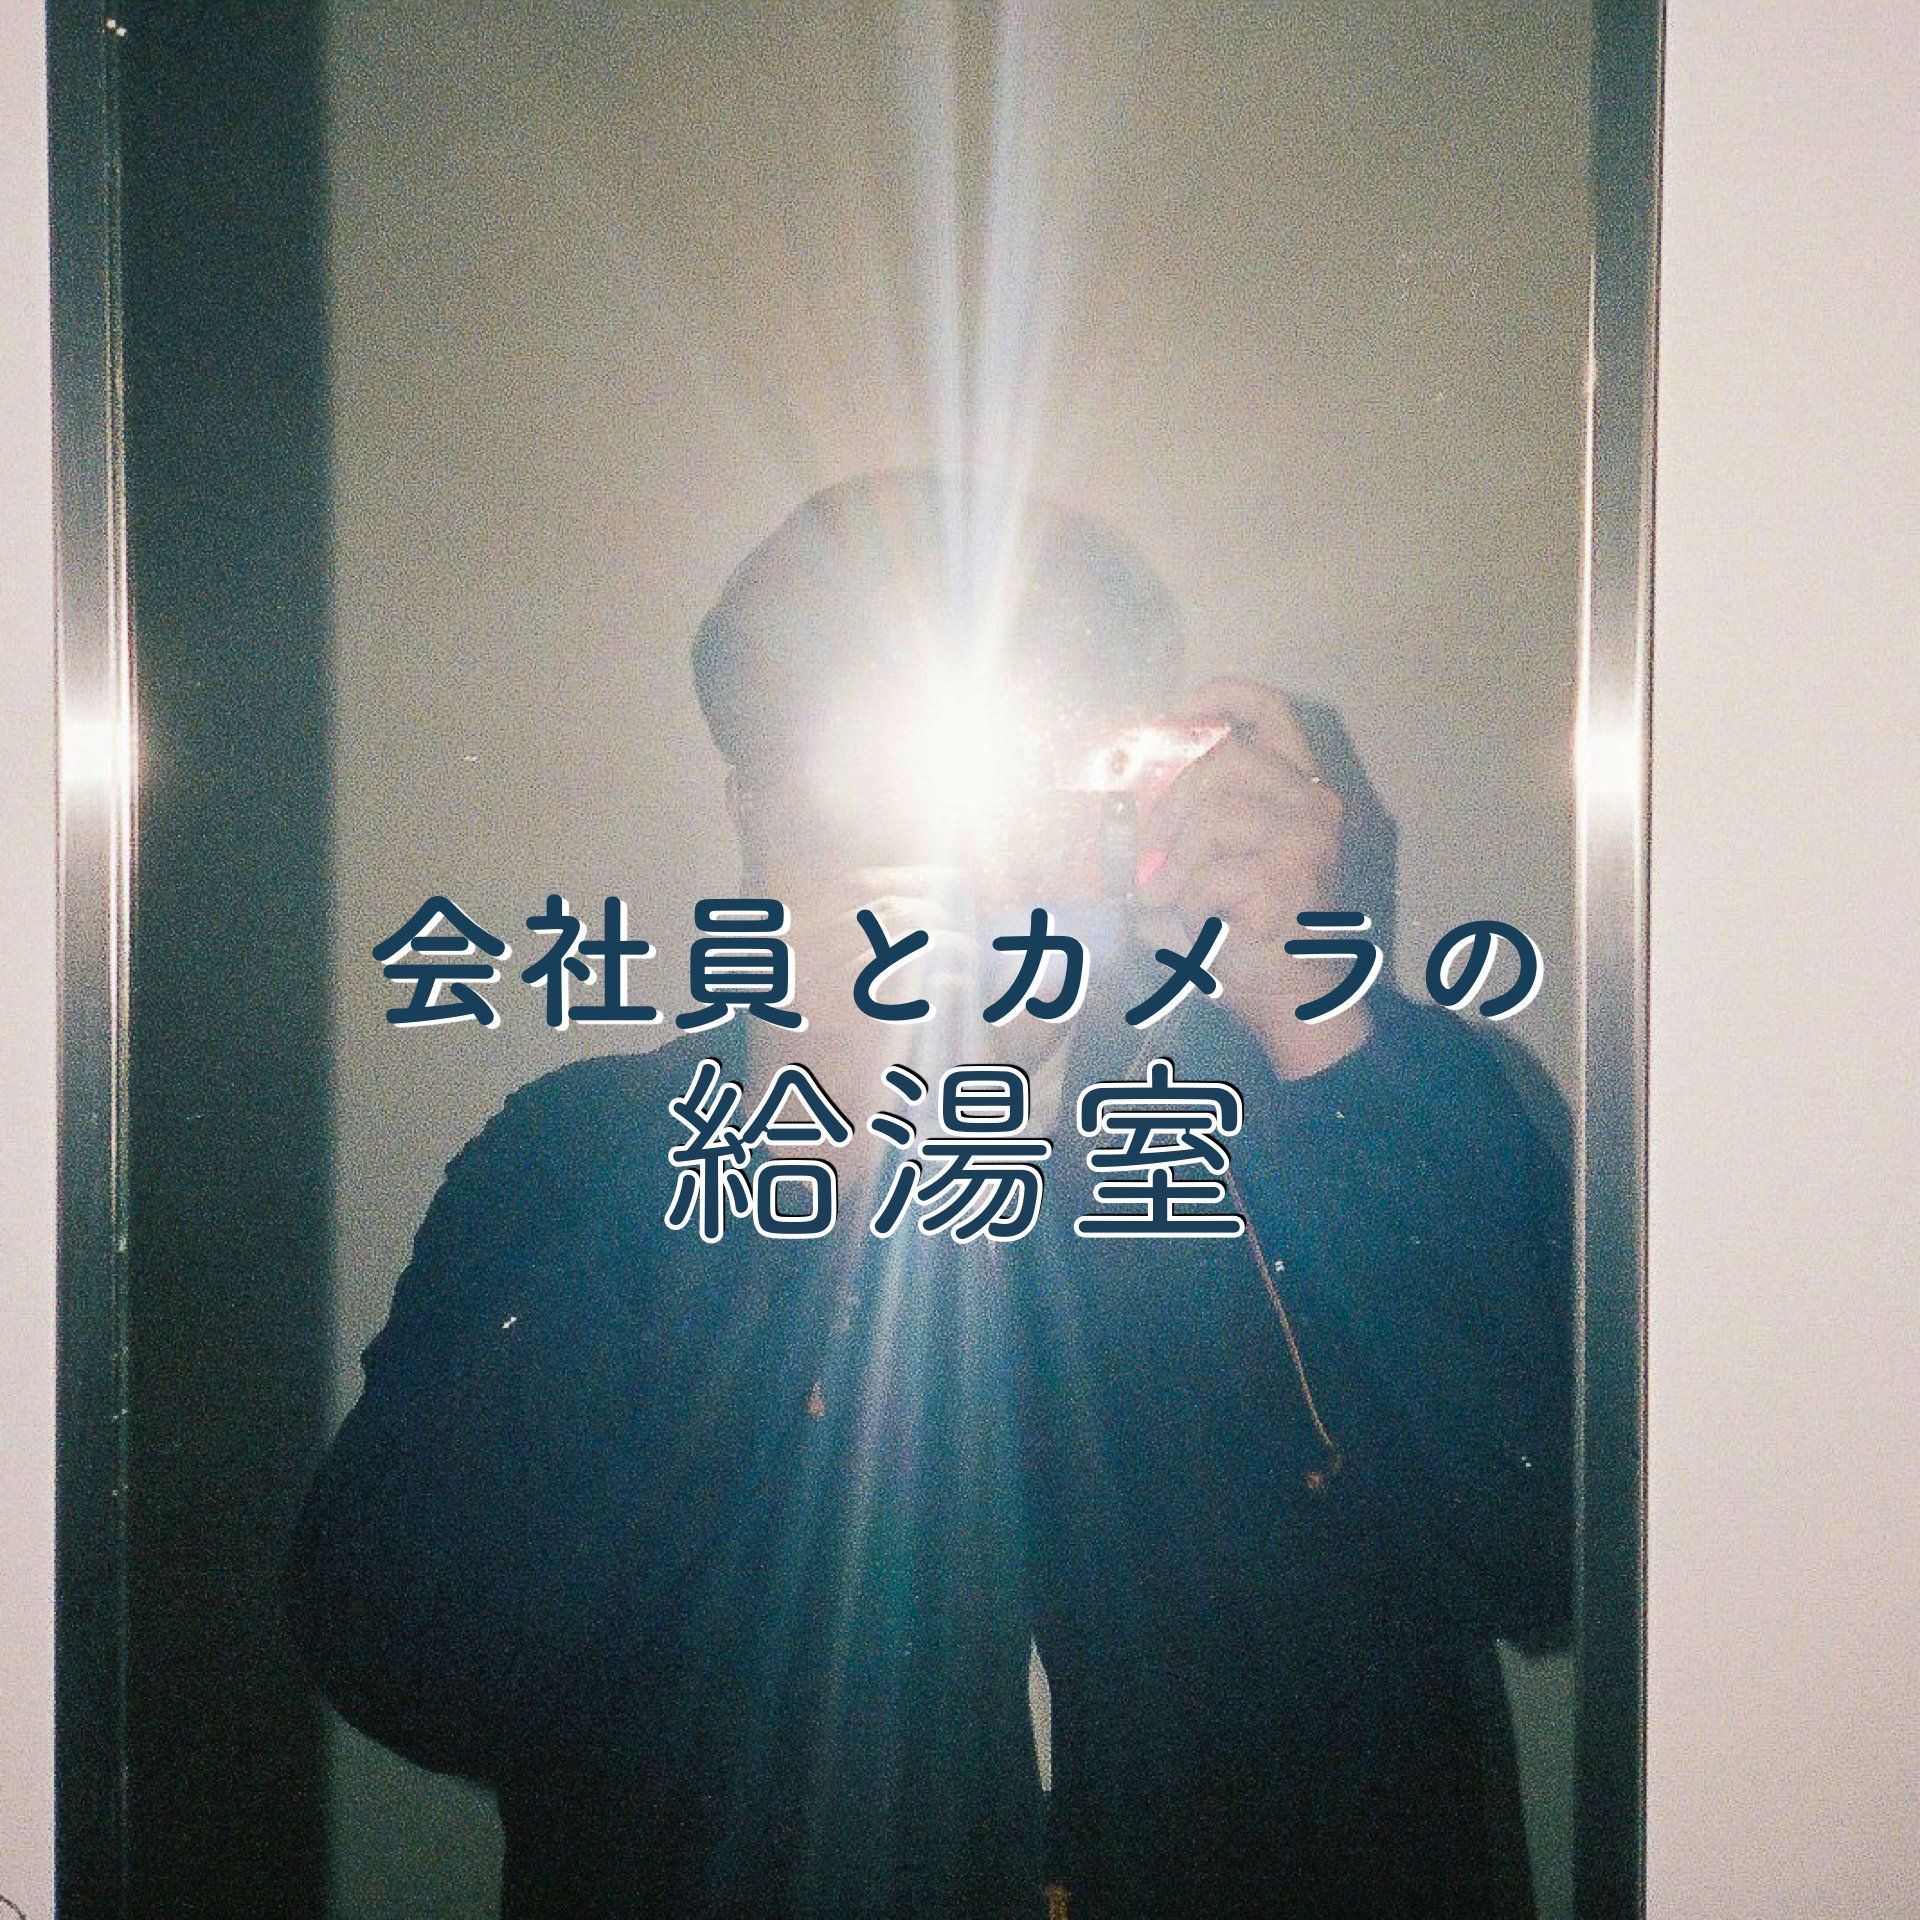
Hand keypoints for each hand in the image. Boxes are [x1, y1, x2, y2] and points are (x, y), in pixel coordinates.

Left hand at [1138, 675, 1373, 1078]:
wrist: (1291, 996)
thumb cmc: (1244, 925)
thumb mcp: (1210, 855)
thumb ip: (1182, 812)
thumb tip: (1113, 774)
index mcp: (1298, 787)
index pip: (1269, 709)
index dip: (1217, 698)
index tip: (1169, 715)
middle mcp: (1313, 803)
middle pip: (1223, 759)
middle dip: (1166, 803)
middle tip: (1144, 853)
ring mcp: (1309, 839)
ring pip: (1214, 814)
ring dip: (1175, 861)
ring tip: (1170, 897)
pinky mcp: (1291, 879)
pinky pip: (1212, 873)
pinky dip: (1191, 903)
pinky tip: (1205, 924)